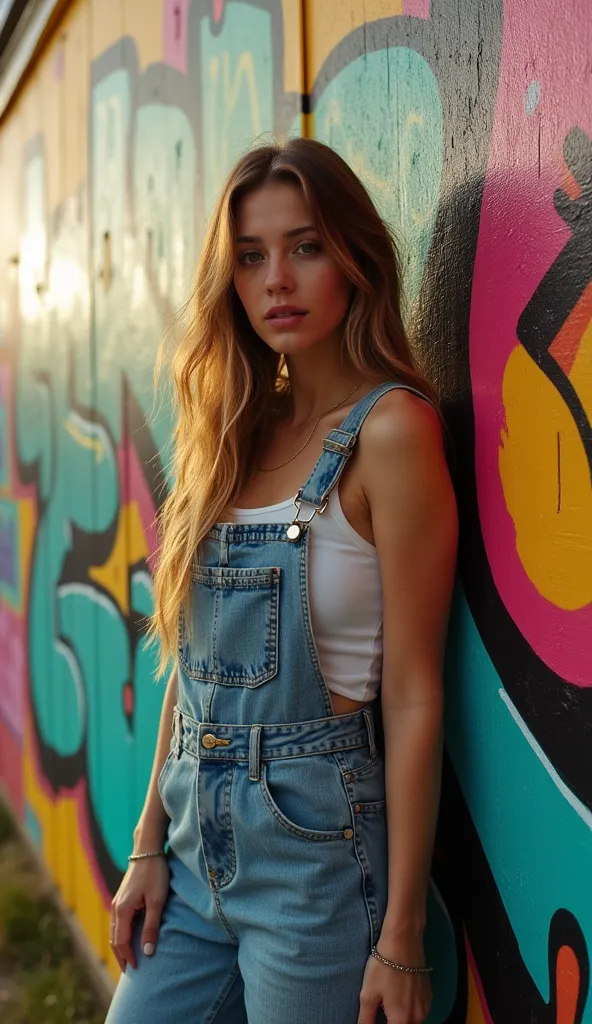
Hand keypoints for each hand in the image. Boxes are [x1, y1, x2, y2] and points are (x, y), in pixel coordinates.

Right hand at [110, 855, 169, 971]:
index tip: (137, 969)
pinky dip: (122, 934)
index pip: (121, 941)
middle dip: (121, 955)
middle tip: (130, 971)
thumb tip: (148, 952)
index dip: (128, 956)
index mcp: (122, 910)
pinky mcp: (122, 898)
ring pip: (114, 931)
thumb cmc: (155, 874)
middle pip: (114, 939)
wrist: (148, 850)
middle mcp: (116, 907)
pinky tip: (130, 938)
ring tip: (128, 959)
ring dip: (120, 946)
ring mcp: (117, 902)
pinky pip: (118, 922)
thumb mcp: (157, 901)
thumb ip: (151, 927)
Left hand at [358, 937, 431, 1023]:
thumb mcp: (368, 994)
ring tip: (387, 1003)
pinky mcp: (429, 995)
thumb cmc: (383, 966)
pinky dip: (409, 1011)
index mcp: (402, 1020)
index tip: (375, 1018)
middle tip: (380, 1011)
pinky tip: (398, 996)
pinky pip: (419, 1012)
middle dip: (391, 1023)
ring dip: (401, 1019)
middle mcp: (418, 1017)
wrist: (403, 940)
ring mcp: (426, 1006)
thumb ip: (366, 1019)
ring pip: (413, 1022)